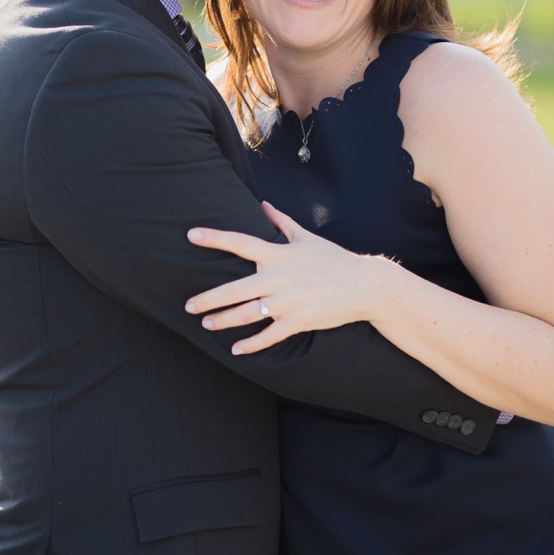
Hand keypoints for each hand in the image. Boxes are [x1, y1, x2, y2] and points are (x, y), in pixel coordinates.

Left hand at [185, 201, 390, 353]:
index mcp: (280, 254)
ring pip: (246, 314)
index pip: (241, 243)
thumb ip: (281, 223)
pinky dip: (251, 344)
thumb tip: (264, 205)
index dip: (215, 238)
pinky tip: (236, 349)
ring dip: (223, 320)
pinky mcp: (299, 321)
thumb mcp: (307, 238)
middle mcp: (280, 277)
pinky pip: (269, 335)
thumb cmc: (334, 259)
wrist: (365, 285)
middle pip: (235, 288)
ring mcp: (289, 301)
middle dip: (209, 298)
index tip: (191, 235)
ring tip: (206, 324)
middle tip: (189, 305)